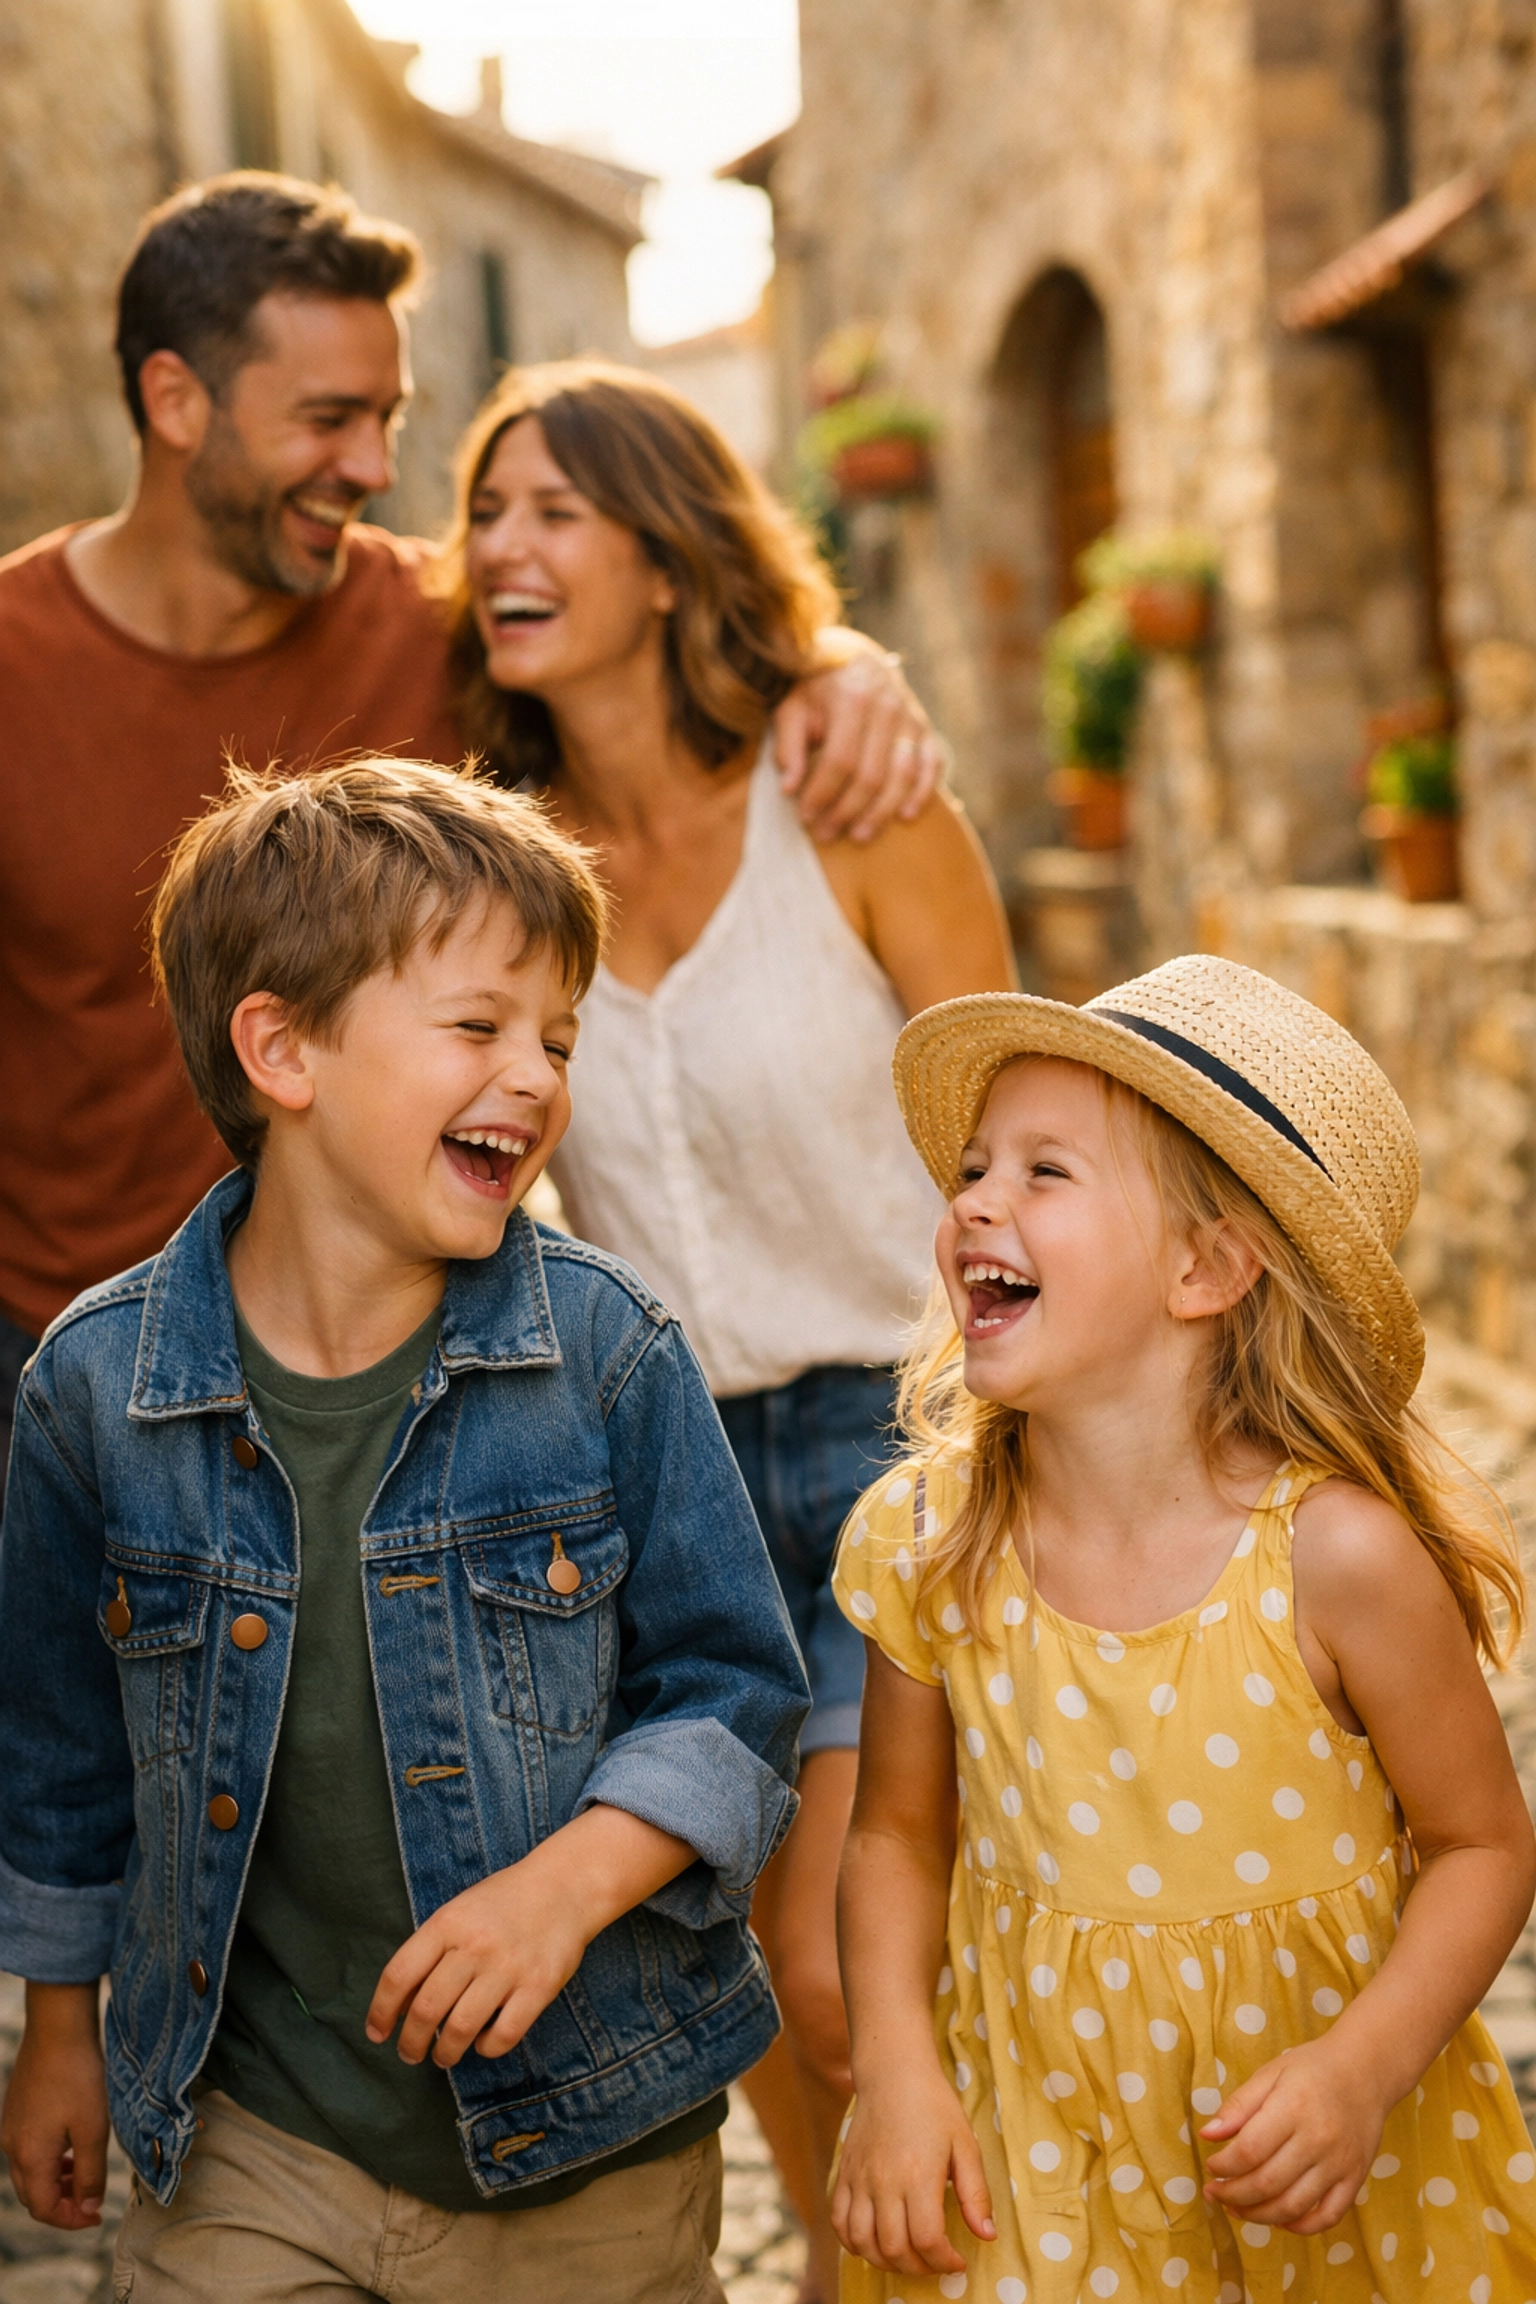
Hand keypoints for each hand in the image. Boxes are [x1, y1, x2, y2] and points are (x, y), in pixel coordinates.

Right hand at [1, 1982, 108, 2229]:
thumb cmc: (78, 2077)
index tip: (97, 2216)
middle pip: (33, 2195)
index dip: (70, 2220)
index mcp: (30, 2158)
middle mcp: (12, 2147)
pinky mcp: (15, 2111)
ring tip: (84, 2172)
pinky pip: (28, 2150)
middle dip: (62, 2204)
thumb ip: (90, 2174)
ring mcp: (10, 2128)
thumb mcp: (94, 2129)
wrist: (57, 2028)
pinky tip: (71, 2144)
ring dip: (56, 2182)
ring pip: (30, 2173)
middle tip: (92, 2199)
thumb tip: (88, 2208)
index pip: (43, 2209)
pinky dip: (49, 2160)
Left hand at [366, 1858, 587, 2068]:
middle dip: (411, 2042)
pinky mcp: (538, 1987)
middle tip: (410, 2054)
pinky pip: (503, 2035)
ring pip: (460, 2028)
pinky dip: (486, 2048)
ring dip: (445, 2053)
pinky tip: (483, 2041)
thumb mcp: (459, 1912)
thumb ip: (430, 1952)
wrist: (565, 1885)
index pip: (399, 1975)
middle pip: (426, 2009)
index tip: (377, 2034)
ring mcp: (508, 1967)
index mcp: (448, 1923)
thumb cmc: (503, 1902)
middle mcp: (474, 1945)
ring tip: (443, 2056)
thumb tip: (400, 2006)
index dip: (381, 2011)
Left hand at [773, 638, 944, 843]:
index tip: (805, 816)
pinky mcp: (926, 729)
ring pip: (903, 776)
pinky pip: (933, 765)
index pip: (840, 761)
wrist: (853, 657)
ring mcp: (911, 718)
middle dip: (847, 810)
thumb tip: (788, 789)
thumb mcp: (792, 706)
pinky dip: (924, 793)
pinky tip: (906, 816)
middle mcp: (888, 706)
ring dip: (881, 812)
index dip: (822, 794)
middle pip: (871, 774)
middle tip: (825, 833)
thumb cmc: (816, 689)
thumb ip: (789, 745)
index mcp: (853, 697)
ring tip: (859, 836)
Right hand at [831, 2064, 994, 2275]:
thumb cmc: (935, 2107)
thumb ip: (976, 2194)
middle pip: (894, 2249)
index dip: (944, 2261)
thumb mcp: (966, 2145)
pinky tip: (874, 2243)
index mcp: (918, 2175)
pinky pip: (839, 2222)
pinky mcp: (844, 2174)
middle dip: (919, 2267)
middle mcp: (884, 2182)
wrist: (893, 2073)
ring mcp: (859, 2179)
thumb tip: (987, 2236)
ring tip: (907, 2257)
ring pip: (863, 2242)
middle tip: (935, 2261)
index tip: (957, 2261)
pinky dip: (854, 2244)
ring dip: (886, 2262)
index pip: (926, 2240)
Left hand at [1201, 2037, 1387, 2232]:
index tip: (1210, 2167)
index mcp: (1293, 2108)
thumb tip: (1207, 2135)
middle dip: (1233, 2195)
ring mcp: (1339, 2164)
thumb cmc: (1312, 2069)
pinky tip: (1279, 2220)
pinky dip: (1301, 2227)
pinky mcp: (1355, 2179)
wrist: (1366, 2070)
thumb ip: (1239, 2106)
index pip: (1249, 2151)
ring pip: (1293, 2206)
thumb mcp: (1271, 2074)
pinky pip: (1328, 2216)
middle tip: (1214, 2194)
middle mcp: (1318, 2139)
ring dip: (1259, 2216)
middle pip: (1268, 2183)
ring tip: (1236, 2209)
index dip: (1223, 2166)